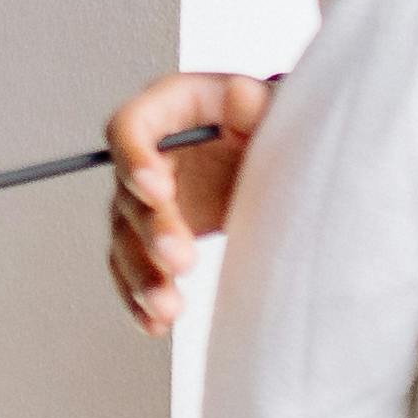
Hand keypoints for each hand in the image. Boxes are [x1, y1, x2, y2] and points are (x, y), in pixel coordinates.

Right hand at [105, 69, 277, 333]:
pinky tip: (156, 321)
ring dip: (142, 276)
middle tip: (181, 258)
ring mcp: (150, 200)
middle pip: (128, 192)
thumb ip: (258, 101)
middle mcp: (151, 154)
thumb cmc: (281, 123)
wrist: (292, 161)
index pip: (130, 126)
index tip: (157, 189)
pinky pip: (135, 271)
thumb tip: (243, 96)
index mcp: (172, 108)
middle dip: (151, 230)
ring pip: (125, 240)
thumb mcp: (274, 105)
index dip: (134, 157)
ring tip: (168, 307)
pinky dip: (141, 298)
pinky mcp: (157, 239)